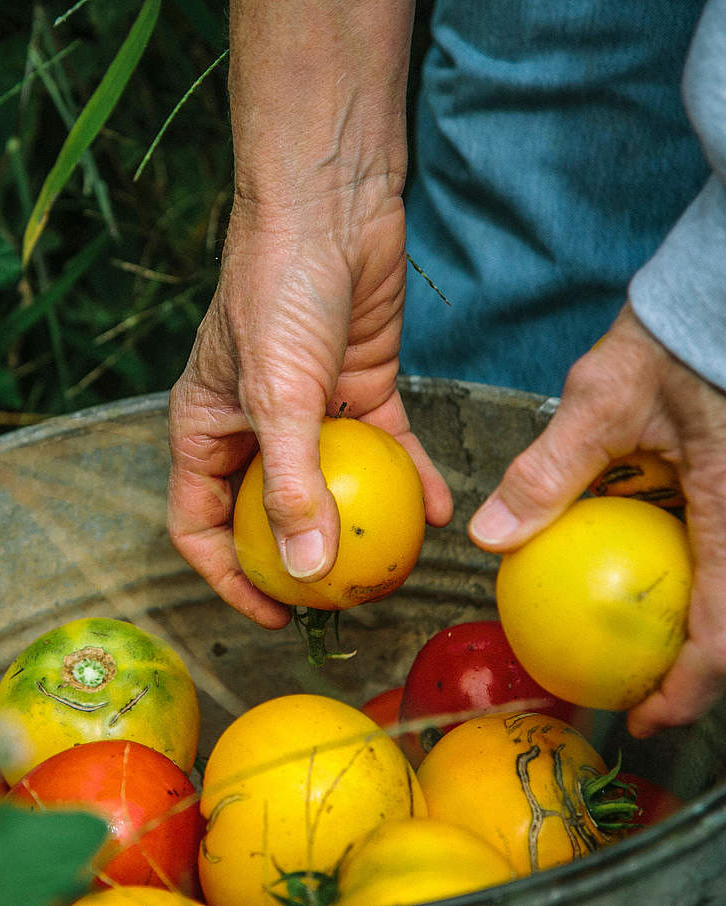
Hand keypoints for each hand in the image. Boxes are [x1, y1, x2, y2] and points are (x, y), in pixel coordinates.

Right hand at [167, 194, 453, 628]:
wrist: (331, 203)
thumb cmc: (276, 289)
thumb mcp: (278, 394)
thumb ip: (291, 484)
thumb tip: (303, 569)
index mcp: (204, 429)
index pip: (200, 524)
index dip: (227, 577)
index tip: (273, 615)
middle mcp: (252, 426)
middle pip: (271, 513)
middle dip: (304, 559)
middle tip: (346, 600)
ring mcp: (308, 409)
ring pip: (335, 485)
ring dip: (365, 524)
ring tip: (400, 565)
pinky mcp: (360, 386)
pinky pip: (384, 448)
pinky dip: (409, 478)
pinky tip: (441, 508)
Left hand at [468, 303, 725, 735]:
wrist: (715, 299)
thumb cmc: (673, 342)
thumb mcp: (602, 400)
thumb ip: (550, 472)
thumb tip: (488, 537)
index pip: (722, 629)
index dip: (687, 688)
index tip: (643, 717)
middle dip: (684, 671)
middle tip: (629, 696)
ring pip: (718, 588)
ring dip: (684, 628)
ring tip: (628, 653)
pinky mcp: (725, 493)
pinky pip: (708, 550)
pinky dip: (677, 577)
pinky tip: (629, 577)